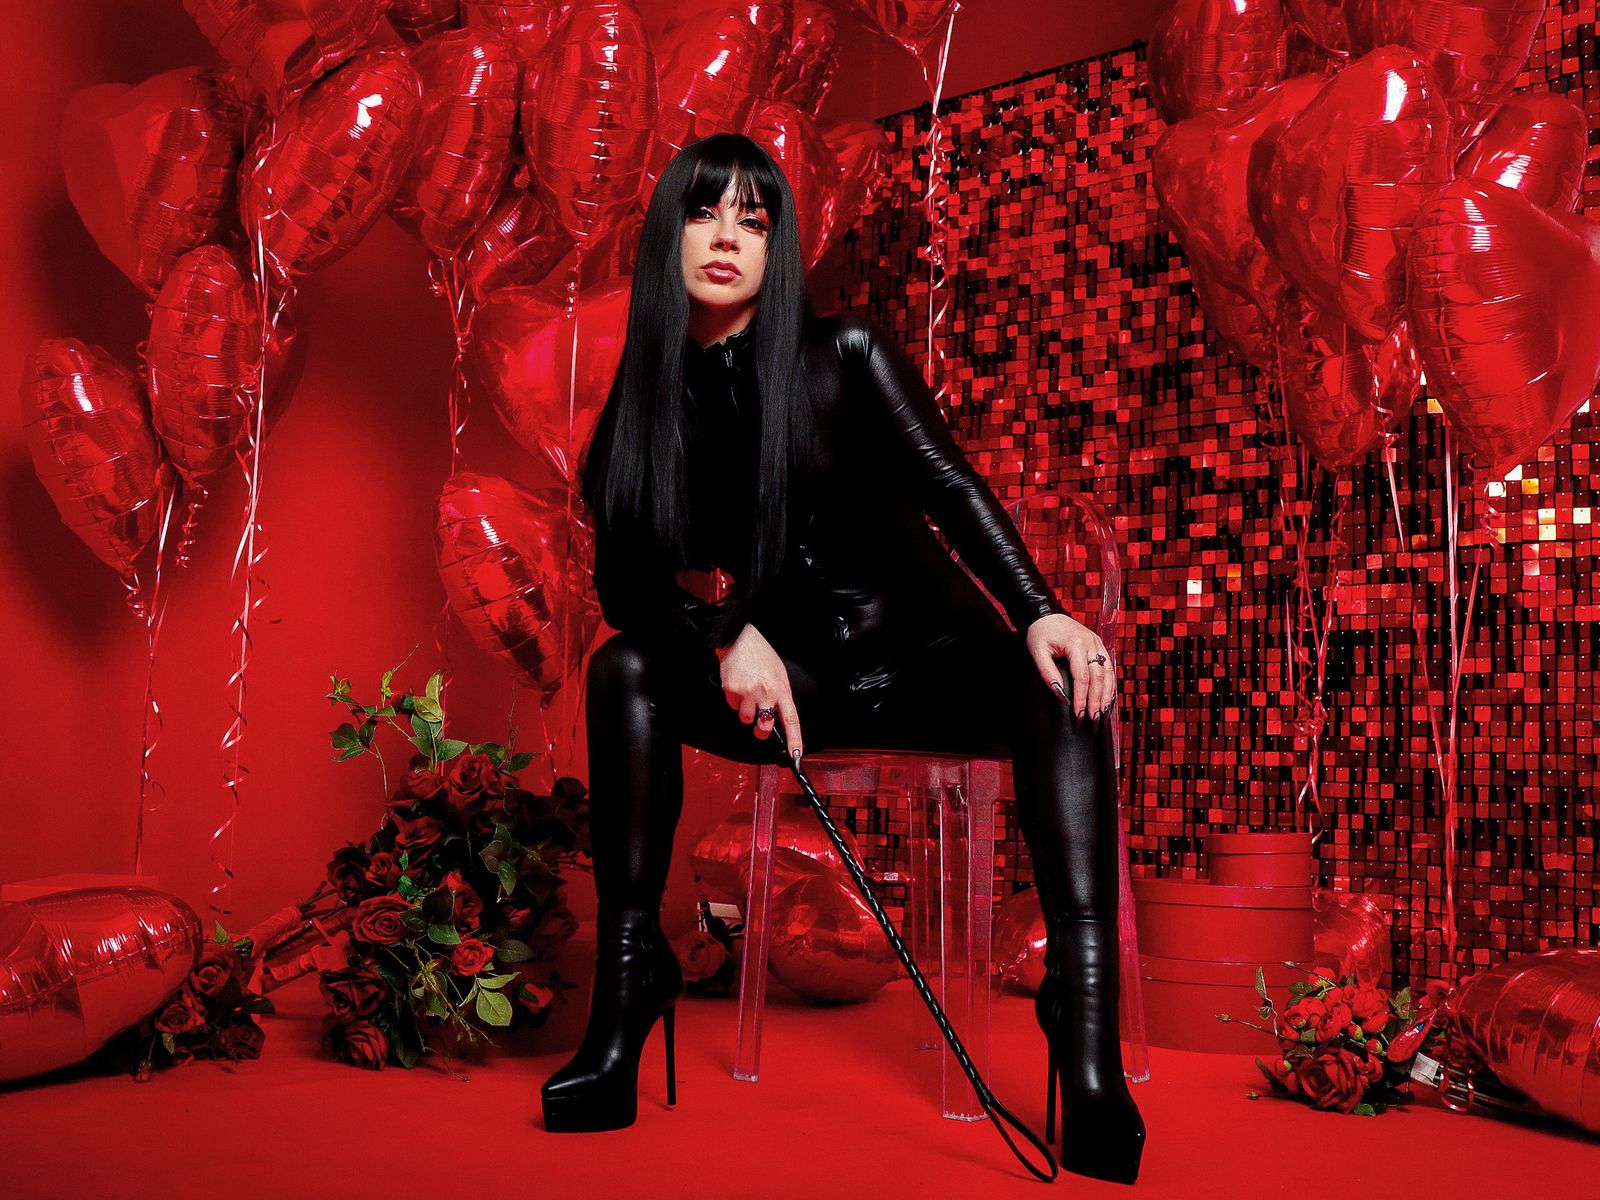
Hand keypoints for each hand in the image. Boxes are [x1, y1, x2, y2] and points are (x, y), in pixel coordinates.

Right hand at [716, 624, 804, 758]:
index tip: (795, 755)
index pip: (791, 720)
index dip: (794, 740)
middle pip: (764, 727)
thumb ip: (779, 694)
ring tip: (747, 692)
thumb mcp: (778, 673)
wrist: (740, 639)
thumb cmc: (760, 655)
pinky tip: (737, 685)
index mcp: (781, 689)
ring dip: (745, 710)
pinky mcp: (732, 690)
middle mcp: (766, 693)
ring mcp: (749, 693)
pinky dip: (734, 699)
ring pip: (746, 719)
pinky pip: (732, 706)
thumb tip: (777, 714)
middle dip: (761, 730)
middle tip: (759, 719)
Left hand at [1026, 612, 1116, 721]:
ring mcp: (1098, 643)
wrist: (1045, 614)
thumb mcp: (1038, 653)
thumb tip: (1061, 696)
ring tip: (1102, 713)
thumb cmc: (1040, 632)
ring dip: (1106, 695)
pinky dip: (1109, 684)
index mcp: (1076, 644)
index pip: (1082, 678)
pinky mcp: (1099, 645)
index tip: (1079, 715)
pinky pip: (1108, 667)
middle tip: (1094, 719)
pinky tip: (1107, 697)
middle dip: (1096, 701)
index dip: (1082, 698)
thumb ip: (1048, 675)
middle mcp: (1091, 643)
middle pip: (1098, 677)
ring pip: (1107, 673)